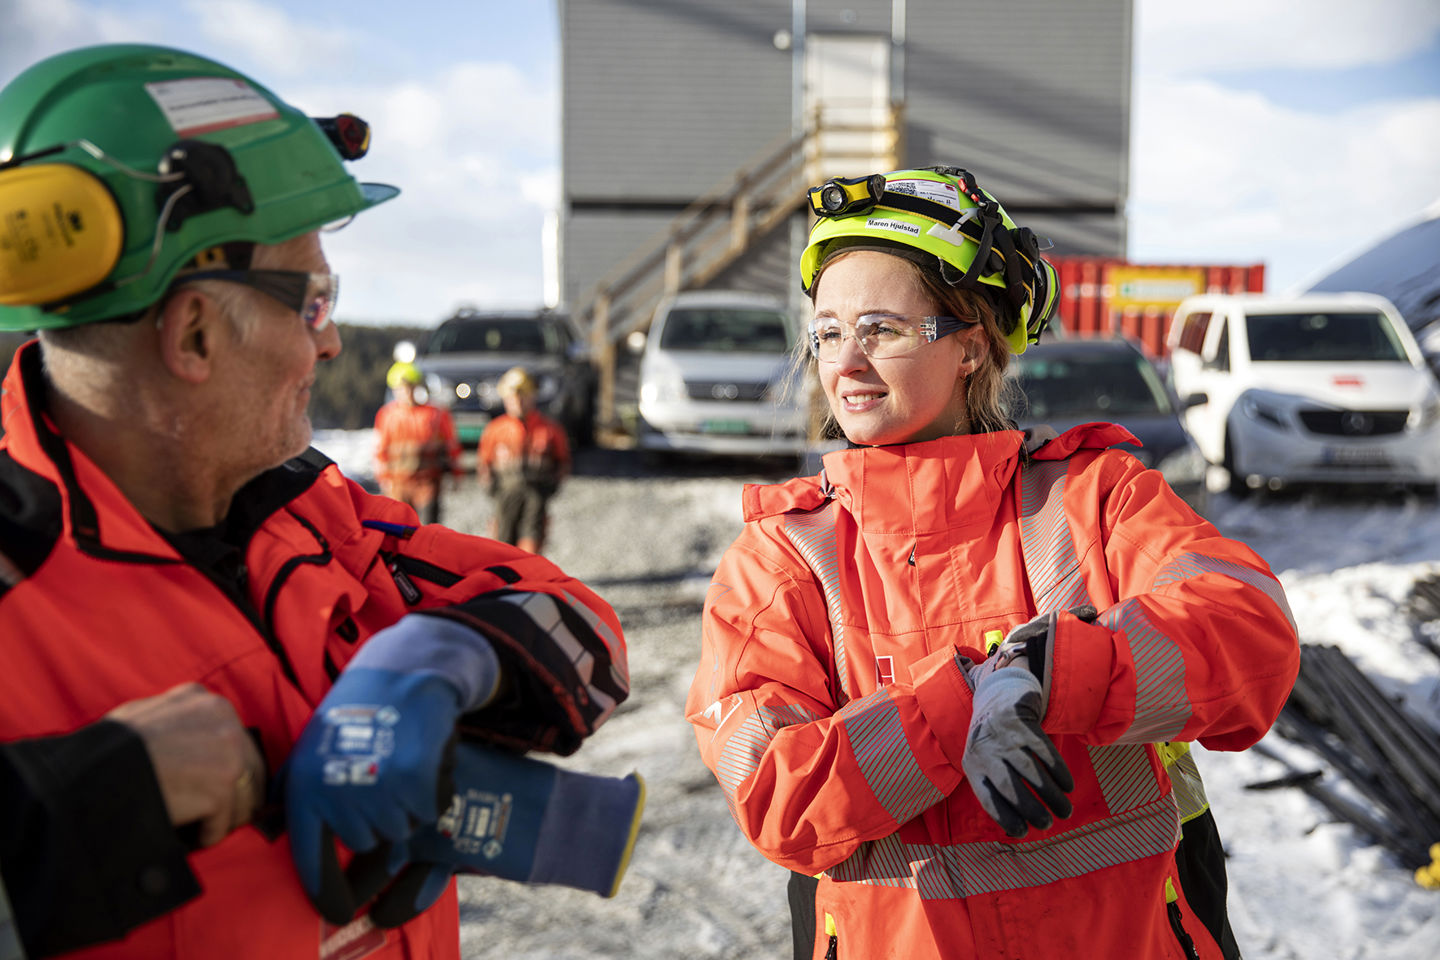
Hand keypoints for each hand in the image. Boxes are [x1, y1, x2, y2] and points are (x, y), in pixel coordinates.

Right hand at [107, 682, 264, 847]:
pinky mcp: (221, 789)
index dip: (230, 769)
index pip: (239, 742)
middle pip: (251, 769)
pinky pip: (223, 823)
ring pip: (243, 799)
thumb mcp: (149, 713)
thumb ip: (180, 719)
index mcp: (209, 704)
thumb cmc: (110, 748)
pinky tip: (191, 835)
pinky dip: (208, 834)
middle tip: (220, 815)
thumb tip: (193, 736)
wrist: (94, 772)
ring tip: (201, 826)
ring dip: (223, 817)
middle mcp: (226, 723)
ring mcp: (229, 755)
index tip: (220, 787)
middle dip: (237, 795)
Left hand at [286, 614, 500, 921]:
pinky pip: (428, 812)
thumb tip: (281, 830)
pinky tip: (424, 762)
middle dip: (378, 820)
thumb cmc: (357, 712)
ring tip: (401, 768)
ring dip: (407, 806)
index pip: (311, 860)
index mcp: (304, 789)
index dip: (327, 892)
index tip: (341, 913)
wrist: (402, 675)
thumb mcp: (312, 748)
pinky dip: (433, 792)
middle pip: (365, 844)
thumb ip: (300, 791)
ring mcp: (375, 790)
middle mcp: (336, 794)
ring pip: (400, 830)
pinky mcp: (413, 782)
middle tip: (381, 781)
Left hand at [963, 668, 1073, 837]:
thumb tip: (1016, 832)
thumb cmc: (992, 743)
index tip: (1024, 832)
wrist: (997, 696)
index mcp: (973, 766)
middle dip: (1030, 809)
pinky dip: (1058, 770)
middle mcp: (986, 751)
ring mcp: (1005, 736)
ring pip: (1030, 771)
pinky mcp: (1024, 724)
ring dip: (1050, 794)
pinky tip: (1068, 786)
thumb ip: (995, 790)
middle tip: (1048, 824)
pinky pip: (1044, 751)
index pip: (987, 797)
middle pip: (1009, 786)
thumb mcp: (983, 762)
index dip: (1005, 817)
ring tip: (1065, 811)